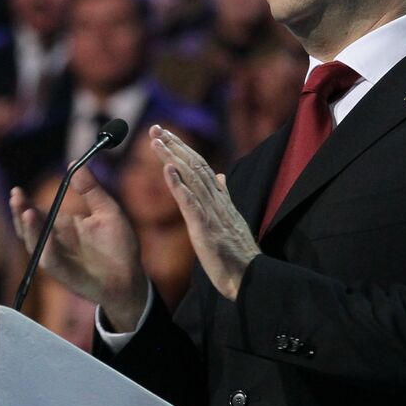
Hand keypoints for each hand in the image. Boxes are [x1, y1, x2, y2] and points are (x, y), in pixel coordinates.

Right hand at [8, 166, 147, 329]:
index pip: (38, 213)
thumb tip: (75, 164)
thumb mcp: (108, 210)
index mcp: (63, 227)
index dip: (25, 203)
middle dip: (20, 213)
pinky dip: (48, 249)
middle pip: (30, 228)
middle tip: (16, 197)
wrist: (131, 278)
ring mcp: (59, 260)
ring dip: (29, 229)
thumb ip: (91, 189)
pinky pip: (53, 262)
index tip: (17, 191)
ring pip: (36, 244)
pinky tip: (48, 237)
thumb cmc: (119, 246)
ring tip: (27, 212)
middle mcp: (55, 243)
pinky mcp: (66, 275)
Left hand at [150, 125, 260, 300]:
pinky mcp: (206, 229)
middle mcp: (216, 201)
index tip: (166, 134)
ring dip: (172, 158)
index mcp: (220, 199)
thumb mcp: (230, 219)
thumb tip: (222, 176)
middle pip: (194, 166)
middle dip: (174, 145)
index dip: (183, 148)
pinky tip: (167, 171)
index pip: (200, 167)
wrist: (249, 277)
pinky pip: (191, 204)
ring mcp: (212, 214)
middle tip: (156, 127)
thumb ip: (224, 196)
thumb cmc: (237, 252)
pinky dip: (178, 186)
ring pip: (191, 179)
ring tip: (156, 142)